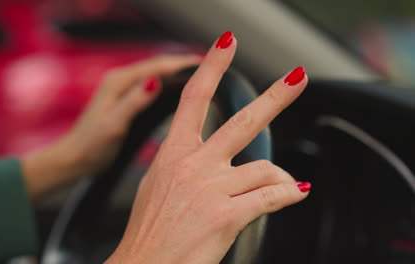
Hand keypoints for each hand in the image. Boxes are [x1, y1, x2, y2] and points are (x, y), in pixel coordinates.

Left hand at [22, 55, 200, 197]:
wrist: (74, 158)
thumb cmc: (91, 146)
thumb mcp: (113, 125)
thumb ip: (133, 102)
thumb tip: (156, 81)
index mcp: (118, 82)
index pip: (157, 66)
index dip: (182, 63)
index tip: (206, 62)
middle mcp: (121, 80)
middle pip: (159, 66)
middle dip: (184, 66)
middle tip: (212, 67)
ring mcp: (124, 89)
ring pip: (157, 75)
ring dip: (178, 75)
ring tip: (203, 78)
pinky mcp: (127, 99)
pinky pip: (153, 86)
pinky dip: (170, 86)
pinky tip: (182, 94)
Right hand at [105, 31, 310, 263]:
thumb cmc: (150, 230)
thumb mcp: (156, 184)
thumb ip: (182, 162)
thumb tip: (207, 154)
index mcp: (173, 153)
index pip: (193, 98)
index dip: (211, 67)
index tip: (225, 46)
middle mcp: (194, 164)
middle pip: (243, 120)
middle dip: (275, 96)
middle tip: (296, 79)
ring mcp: (211, 188)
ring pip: (265, 168)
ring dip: (281, 177)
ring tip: (285, 185)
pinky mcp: (227, 214)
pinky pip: (272, 195)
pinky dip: (289, 193)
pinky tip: (295, 193)